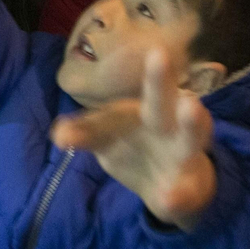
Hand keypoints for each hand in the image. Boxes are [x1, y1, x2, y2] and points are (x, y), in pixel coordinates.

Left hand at [49, 49, 216, 230]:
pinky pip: (183, 192)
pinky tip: (168, 197)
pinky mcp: (188, 187)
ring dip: (190, 122)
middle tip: (160, 55)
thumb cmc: (135, 143)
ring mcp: (182, 153)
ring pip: (190, 136)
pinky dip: (177, 195)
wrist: (174, 185)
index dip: (152, 74)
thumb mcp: (106, 136)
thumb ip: (84, 133)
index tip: (156, 51)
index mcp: (147, 108)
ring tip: (191, 106)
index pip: (144, 90)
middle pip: (163, 100)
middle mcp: (167, 124)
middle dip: (161, 80)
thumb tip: (58, 134)